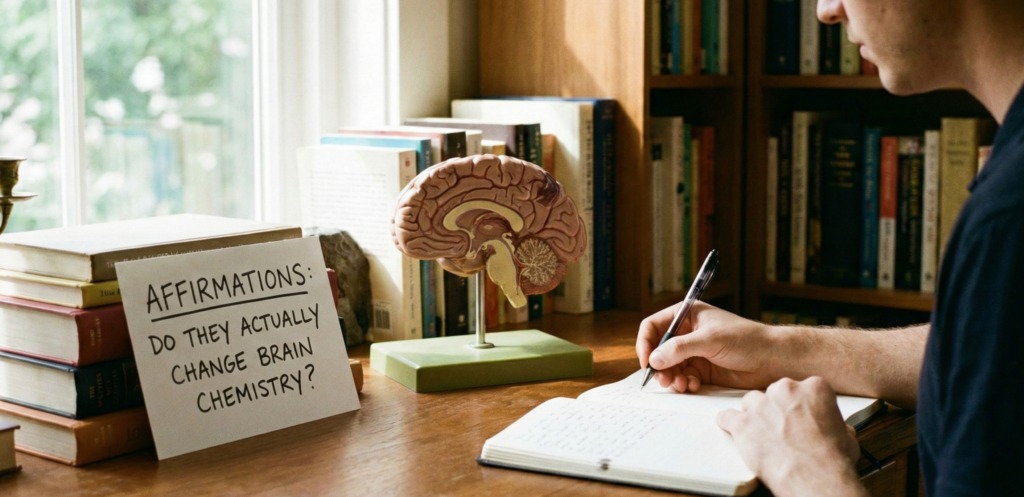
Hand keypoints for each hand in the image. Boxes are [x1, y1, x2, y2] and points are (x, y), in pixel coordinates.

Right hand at [636, 302, 781, 391]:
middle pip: (658, 350)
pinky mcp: (702, 370)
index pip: (653, 326)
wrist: (772, 359)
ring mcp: (694, 352)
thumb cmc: (746, 339)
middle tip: (664, 380)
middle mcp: (687, 333)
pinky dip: (684, 384)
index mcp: (687, 315)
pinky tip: (693, 386)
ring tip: (681, 384)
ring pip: (669, 367)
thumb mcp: (710, 340)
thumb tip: (654, 359)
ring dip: (671, 378)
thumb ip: (680, 348)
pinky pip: (683, 378)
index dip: (645, 343)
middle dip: (659, 366)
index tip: (647, 361)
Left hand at [716, 377, 866, 496]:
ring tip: (762, 433)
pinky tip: (732, 429)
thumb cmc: (830, 460)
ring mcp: (762, 405)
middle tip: (783, 428)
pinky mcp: (743, 423)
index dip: (800, 405)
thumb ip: (833, 422)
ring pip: (751, 402)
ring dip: (755, 415)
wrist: (814, 477)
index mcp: (814, 388)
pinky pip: (727, 416)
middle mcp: (786, 390)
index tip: (800, 416)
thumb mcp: (845, 435)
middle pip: (775, 393)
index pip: (802, 388)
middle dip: (777, 409)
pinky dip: (729, 423)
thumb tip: (835, 428)